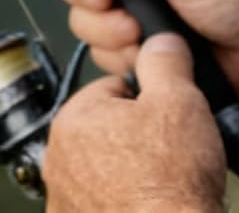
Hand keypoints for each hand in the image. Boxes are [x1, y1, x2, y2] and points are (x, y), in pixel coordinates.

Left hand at [43, 32, 224, 212]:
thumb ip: (165, 59)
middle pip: (110, 128)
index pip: (116, 87)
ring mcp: (64, 203)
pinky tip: (150, 203)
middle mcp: (58, 162)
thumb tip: (160, 42)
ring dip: (132, 170)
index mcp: (74, 119)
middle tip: (170, 148)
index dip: (150, 97)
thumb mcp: (180, 97)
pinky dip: (125, 202)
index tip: (167, 114)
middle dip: (140, 134)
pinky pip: (104, 202)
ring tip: (164, 179)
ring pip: (108, 167)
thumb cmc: (168, 183)